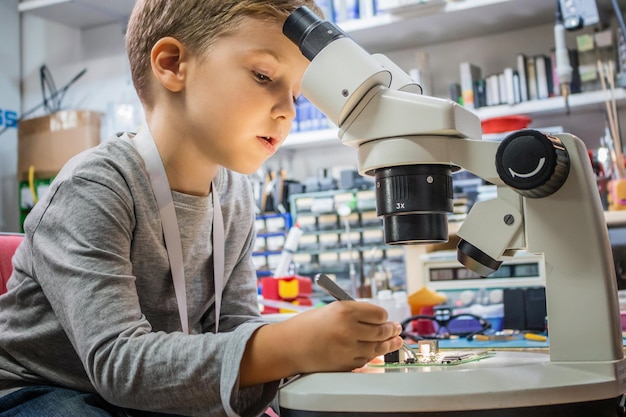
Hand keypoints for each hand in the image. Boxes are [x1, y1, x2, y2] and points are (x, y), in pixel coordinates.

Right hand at [280, 301, 402, 373]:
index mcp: (344, 310)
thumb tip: (379, 319)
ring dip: (388, 344)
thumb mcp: (331, 310)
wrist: (288, 346)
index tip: (385, 317)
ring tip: (395, 341)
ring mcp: (348, 349)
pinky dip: (372, 355)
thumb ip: (354, 313)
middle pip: (381, 331)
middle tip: (396, 328)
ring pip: (377, 348)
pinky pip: (366, 360)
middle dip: (391, 330)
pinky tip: (376, 351)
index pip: (378, 313)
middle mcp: (348, 329)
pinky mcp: (346, 364)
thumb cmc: (307, 326)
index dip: (384, 316)